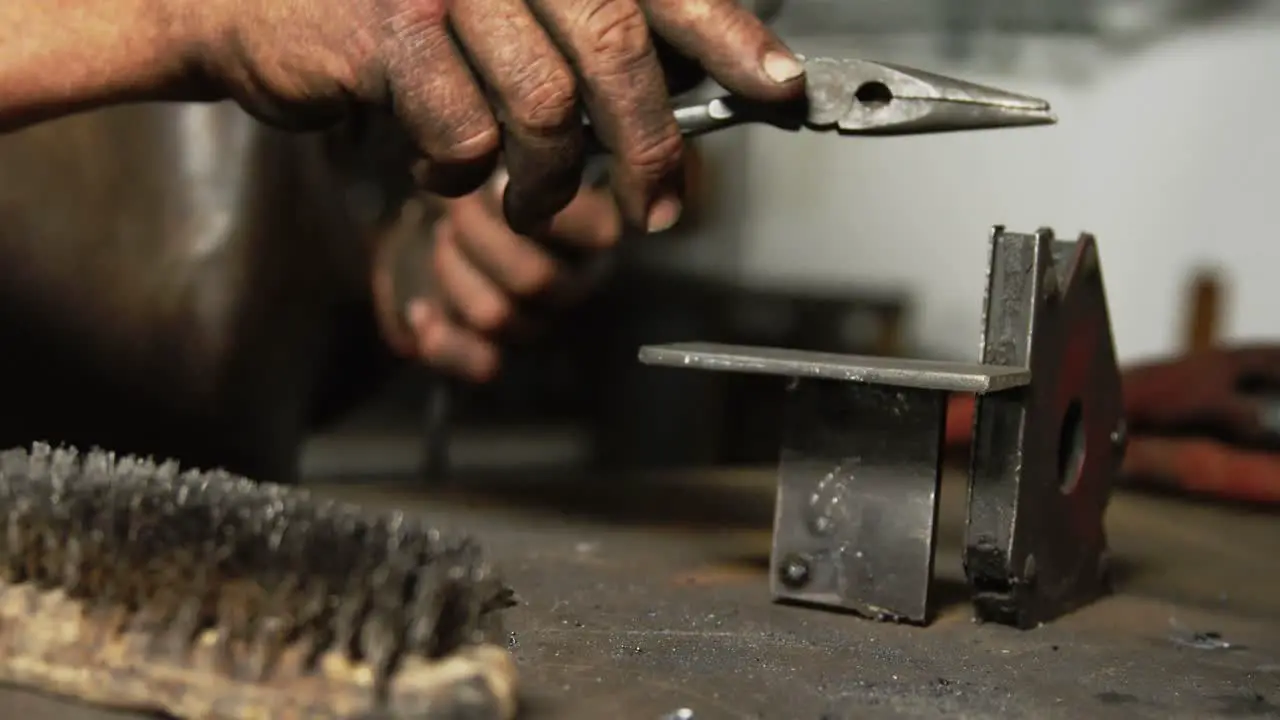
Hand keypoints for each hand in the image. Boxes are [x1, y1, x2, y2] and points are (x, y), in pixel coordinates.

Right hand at [201, 0, 803, 233]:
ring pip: (543, 108)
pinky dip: (461, 174)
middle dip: (650, 145)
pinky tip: (438, 167)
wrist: (250, 3)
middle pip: (612, 50)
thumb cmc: (387, 14)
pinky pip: (464, 135)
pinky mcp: (389, 32)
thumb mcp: (496, 9)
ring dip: (545, 177)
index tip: (781, 88)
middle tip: (662, 207)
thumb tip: (675, 93)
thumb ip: (575, 36)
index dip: (729, 35)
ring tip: (527, 197)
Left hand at [375, 171, 622, 381]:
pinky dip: (441, 338)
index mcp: (591, 230)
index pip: (600, 232)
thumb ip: (509, 154)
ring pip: (497, 316)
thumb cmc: (473, 177)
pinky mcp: (494, 354)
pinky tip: (420, 310)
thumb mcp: (494, 153)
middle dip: (477, 234)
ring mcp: (536, 323)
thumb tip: (496, 165)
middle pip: (535, 278)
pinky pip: (481, 365)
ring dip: (453, 271)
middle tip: (454, 204)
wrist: (426, 219)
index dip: (544, 205)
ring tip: (440, 239)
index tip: (496, 177)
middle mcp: (574, 282)